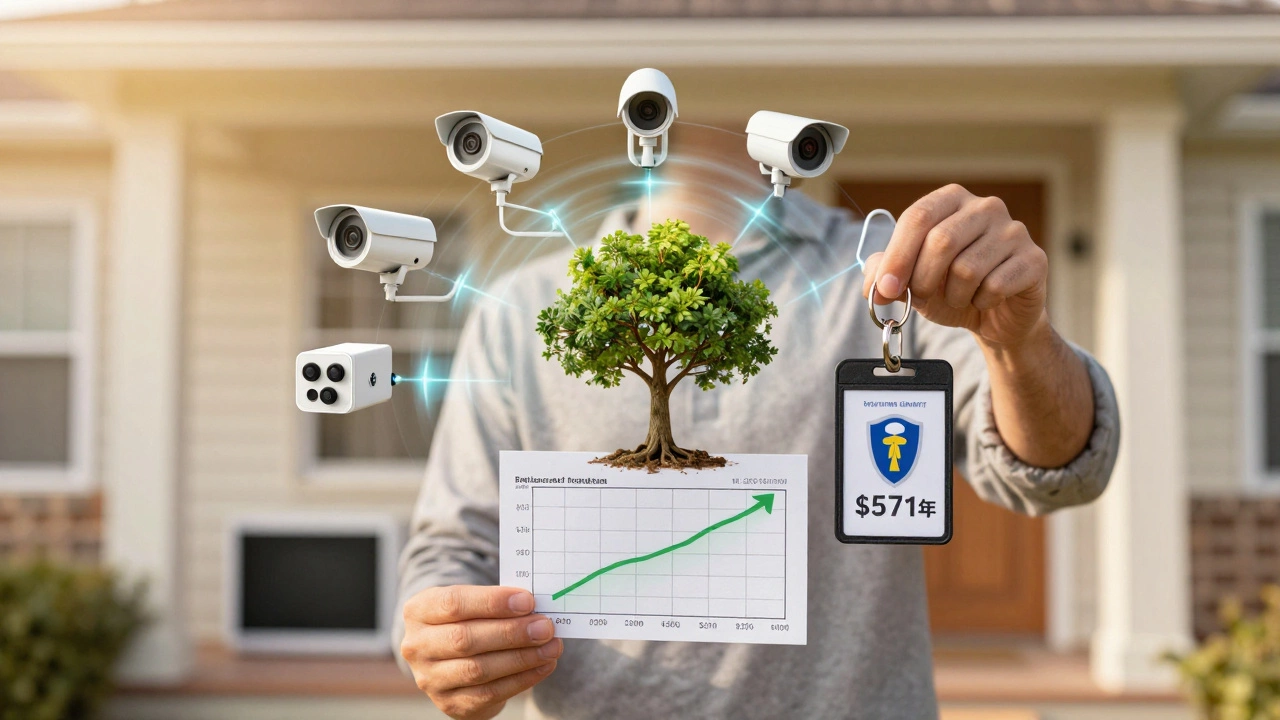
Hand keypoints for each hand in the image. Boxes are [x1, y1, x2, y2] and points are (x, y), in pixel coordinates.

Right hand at [401, 585, 560, 719]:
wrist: (450, 656)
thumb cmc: (467, 619)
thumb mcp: (471, 602)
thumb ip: (495, 602)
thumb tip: (534, 608)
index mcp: (419, 610)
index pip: (454, 603)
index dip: (492, 602)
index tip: (527, 601)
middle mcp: (417, 646)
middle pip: (464, 640)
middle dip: (511, 633)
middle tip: (545, 627)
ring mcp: (430, 678)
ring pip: (477, 670)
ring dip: (521, 658)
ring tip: (551, 646)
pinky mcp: (450, 702)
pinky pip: (489, 694)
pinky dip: (521, 679)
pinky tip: (543, 666)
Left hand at [861, 184, 1048, 347]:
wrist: (995, 317)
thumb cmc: (950, 289)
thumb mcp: (910, 279)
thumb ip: (885, 273)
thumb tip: (873, 284)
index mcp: (951, 200)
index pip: (918, 217)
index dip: (897, 256)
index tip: (885, 289)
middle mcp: (985, 207)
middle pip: (941, 241)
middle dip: (922, 280)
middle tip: (922, 298)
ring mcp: (1013, 230)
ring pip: (966, 268)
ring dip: (953, 296)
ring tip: (959, 297)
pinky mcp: (1034, 259)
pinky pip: (995, 286)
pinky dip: (981, 302)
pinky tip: (986, 299)